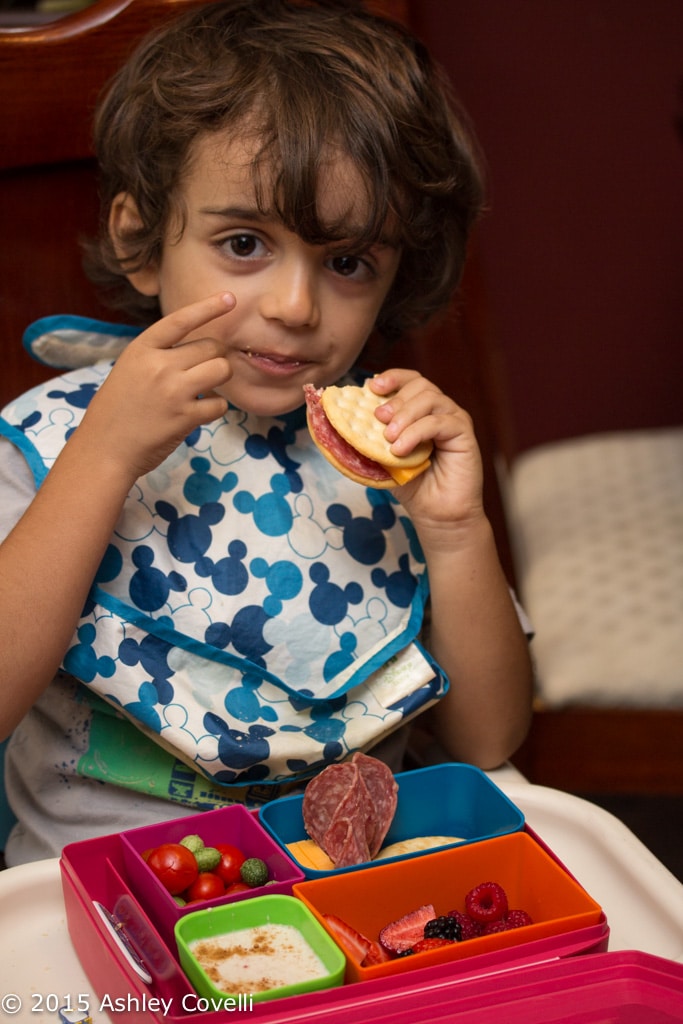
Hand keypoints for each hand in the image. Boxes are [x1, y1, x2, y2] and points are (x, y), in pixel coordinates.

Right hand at [79, 292, 234, 480]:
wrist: (104, 450)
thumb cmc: (117, 411)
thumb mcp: (129, 370)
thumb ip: (158, 355)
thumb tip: (200, 350)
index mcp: (141, 349)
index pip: (180, 320)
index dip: (208, 307)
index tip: (230, 298)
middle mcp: (159, 365)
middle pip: (211, 347)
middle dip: (214, 358)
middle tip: (202, 374)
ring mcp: (174, 391)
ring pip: (222, 370)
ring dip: (219, 380)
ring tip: (204, 391)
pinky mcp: (186, 417)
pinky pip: (220, 404)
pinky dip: (215, 409)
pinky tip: (198, 414)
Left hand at [369, 369, 485, 537]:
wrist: (437, 514)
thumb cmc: (412, 485)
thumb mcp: (381, 458)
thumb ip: (366, 438)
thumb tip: (334, 422)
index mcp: (421, 411)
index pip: (410, 380)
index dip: (392, 378)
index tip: (371, 387)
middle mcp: (439, 410)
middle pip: (420, 385)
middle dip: (396, 399)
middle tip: (379, 419)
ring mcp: (454, 420)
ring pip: (430, 398)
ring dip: (405, 415)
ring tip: (389, 439)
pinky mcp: (464, 433)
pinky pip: (439, 422)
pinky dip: (416, 432)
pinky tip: (401, 450)